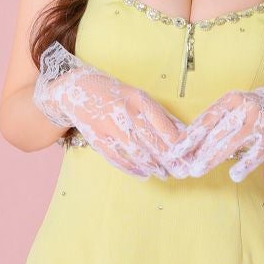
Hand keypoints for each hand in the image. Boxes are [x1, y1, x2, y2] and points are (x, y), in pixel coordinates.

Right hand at [33, 41, 189, 179]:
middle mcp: (123, 111)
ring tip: (164, 174)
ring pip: (135, 152)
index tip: (188, 153)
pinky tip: (144, 175)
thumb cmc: (114, 93)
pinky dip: (132, 169)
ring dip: (153, 166)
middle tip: (180, 170)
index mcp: (137, 99)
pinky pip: (116, 158)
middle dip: (168, 159)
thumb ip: (158, 114)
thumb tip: (182, 134)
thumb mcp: (138, 96)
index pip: (162, 122)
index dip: (176, 141)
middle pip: (151, 140)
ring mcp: (108, 126)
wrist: (75, 88)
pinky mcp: (96, 138)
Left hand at [165, 82, 263, 182]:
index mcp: (231, 99)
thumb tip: (190, 147)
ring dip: (212, 158)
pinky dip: (245, 165)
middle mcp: (244, 106)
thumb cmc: (253, 112)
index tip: (174, 150)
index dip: (189, 135)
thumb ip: (216, 124)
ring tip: (197, 171)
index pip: (206, 118)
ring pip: (231, 142)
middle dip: (198, 151)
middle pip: (216, 132)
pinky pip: (256, 153)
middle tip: (183, 166)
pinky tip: (234, 176)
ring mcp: (259, 120)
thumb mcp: (235, 108)